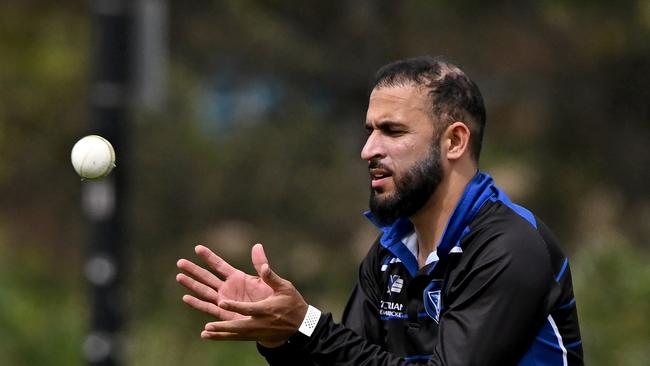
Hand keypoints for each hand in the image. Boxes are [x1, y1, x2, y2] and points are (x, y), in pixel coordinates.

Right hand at [176, 244, 307, 346]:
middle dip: (194, 270)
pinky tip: (186, 298)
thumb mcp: (266, 279)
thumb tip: (257, 245)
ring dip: (192, 285)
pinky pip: (208, 308)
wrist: (275, 318)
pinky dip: (197, 303)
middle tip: (180, 262)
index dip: (209, 256)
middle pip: (207, 277)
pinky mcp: (225, 314)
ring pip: (204, 291)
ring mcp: (225, 300)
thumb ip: (260, 263)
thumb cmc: (272, 297)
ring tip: (179, 276)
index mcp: (237, 277)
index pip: (219, 265)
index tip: (197, 248)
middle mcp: (228, 288)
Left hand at [202, 260, 308, 347]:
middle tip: (209, 326)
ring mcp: (255, 331)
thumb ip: (271, 277)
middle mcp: (259, 322)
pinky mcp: (253, 336)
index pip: (248, 309)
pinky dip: (221, 337)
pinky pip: (234, 338)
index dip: (235, 306)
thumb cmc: (292, 303)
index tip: (222, 303)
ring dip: (219, 333)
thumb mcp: (285, 288)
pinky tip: (208, 336)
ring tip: (205, 332)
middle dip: (223, 326)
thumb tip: (264, 265)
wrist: (299, 326)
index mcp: (266, 309)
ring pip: (234, 333)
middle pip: (238, 325)